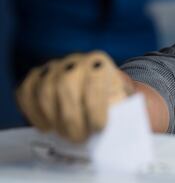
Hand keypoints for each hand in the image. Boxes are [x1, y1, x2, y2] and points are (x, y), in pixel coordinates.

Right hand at [17, 51, 134, 142]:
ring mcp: (54, 67)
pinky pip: (26, 92)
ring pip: (45, 91)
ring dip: (54, 118)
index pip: (94, 82)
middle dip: (72, 117)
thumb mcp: (123, 100)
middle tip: (80, 138)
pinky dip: (33, 112)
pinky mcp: (37, 76)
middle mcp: (76, 60)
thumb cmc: (112, 97)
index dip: (95, 109)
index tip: (99, 129)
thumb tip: (113, 129)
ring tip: (66, 135)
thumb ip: (120, 111)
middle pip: (66, 85)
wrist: (100, 85)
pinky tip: (46, 127)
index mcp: (100, 63)